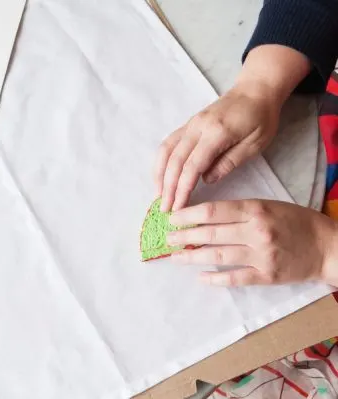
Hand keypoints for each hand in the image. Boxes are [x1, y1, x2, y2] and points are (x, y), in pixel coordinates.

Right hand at [154, 44, 311, 211]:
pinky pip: (168, 144)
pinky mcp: (187, 125)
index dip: (182, 188)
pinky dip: (160, 162)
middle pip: (175, 161)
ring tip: (158, 195)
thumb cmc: (260, 118)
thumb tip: (207, 180)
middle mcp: (197, 127)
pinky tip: (160, 176)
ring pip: (166, 151)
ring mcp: (190, 124)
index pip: (192, 165)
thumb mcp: (255, 144)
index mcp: (216, 133)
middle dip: (168, 187)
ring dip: (159, 175)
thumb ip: (229, 162)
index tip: (178, 207)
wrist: (255, 90)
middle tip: (165, 209)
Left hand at [166, 200, 337, 286]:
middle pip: (211, 234)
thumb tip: (203, 216)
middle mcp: (257, 232)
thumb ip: (239, 210)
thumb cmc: (295, 221)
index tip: (172, 217)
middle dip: (184, 236)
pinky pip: (235, 278)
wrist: (328, 247)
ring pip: (218, 256)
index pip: (213, 211)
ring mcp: (262, 255)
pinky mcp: (267, 276)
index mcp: (255, 210)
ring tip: (175, 257)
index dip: (188, 215)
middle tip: (167, 238)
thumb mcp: (268, 205)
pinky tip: (201, 277)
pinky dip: (216, 278)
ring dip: (193, 257)